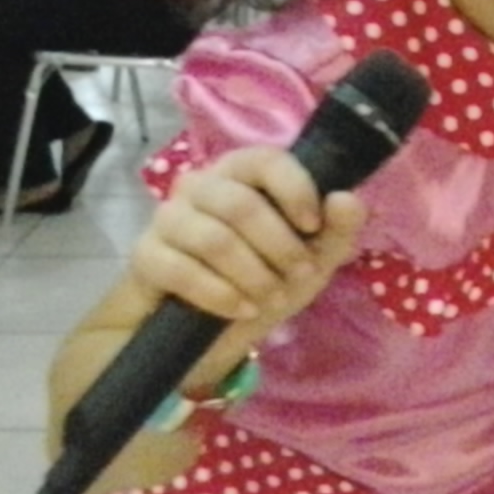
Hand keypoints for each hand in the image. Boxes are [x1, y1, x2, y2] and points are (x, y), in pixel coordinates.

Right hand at [128, 147, 366, 342]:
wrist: (205, 333)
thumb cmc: (262, 282)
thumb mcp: (311, 263)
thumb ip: (337, 231)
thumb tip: (347, 199)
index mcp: (241, 175)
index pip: (265, 160)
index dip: (294, 190)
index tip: (313, 227)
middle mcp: (200, 186)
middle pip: (240, 205)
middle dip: (279, 247)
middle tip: (299, 276)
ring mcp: (168, 219)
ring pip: (214, 239)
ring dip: (253, 275)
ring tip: (272, 299)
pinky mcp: (145, 257)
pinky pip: (181, 270)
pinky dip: (219, 294)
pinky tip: (240, 310)